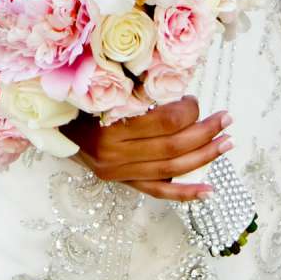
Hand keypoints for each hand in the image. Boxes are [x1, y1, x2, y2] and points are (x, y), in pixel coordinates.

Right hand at [64, 98, 231, 202]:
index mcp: (110, 127)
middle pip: (173, 146)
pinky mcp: (123, 183)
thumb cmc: (80, 103)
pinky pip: (158, 191)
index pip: (164, 122)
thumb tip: (178, 86)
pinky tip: (208, 191)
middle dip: (205, 132)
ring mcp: (120, 173)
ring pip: (171, 169)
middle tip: (226, 119)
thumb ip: (137, 91)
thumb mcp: (104, 89)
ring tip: (226, 142)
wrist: (54, 127)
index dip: (187, 111)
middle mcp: (115, 155)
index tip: (193, 99)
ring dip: (204, 156)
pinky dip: (185, 192)